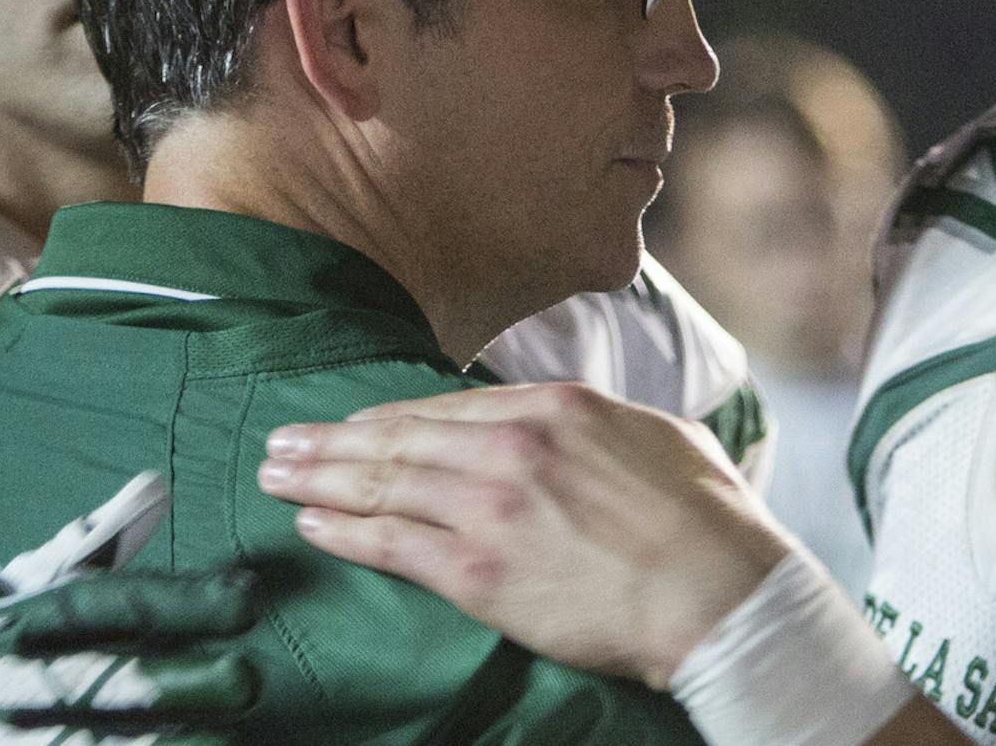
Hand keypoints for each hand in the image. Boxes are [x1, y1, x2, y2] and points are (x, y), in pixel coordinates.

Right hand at [0, 472, 259, 745]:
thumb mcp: (3, 591)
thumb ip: (85, 546)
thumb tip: (155, 487)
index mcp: (19, 620)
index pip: (112, 605)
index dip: (183, 604)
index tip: (247, 601)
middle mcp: (13, 679)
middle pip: (112, 682)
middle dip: (184, 684)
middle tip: (250, 680)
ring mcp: (4, 738)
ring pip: (99, 745)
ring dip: (166, 743)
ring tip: (228, 742)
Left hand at [257, 382, 794, 689]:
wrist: (719, 592)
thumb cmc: (704, 520)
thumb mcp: (654, 435)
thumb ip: (596, 425)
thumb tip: (574, 427)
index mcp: (557, 408)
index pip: (450, 404)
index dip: (392, 414)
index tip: (354, 421)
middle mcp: (513, 447)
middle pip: (400, 436)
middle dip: (332, 439)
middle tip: (282, 440)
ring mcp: (492, 507)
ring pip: (383, 483)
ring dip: (321, 478)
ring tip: (276, 475)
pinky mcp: (481, 572)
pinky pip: (394, 544)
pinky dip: (347, 531)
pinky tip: (315, 523)